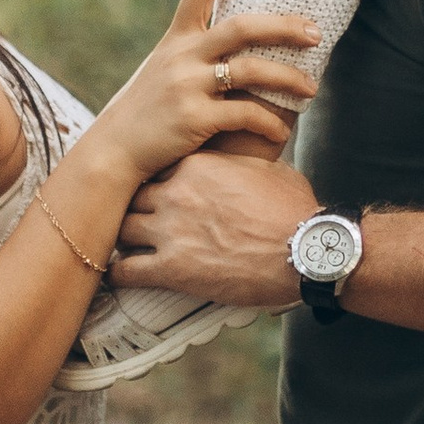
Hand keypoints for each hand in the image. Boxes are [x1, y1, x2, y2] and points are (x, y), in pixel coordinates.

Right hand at [83, 0, 318, 188]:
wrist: (113, 152)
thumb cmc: (146, 112)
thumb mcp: (161, 71)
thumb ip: (191, 54)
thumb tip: (232, 42)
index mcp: (175, 40)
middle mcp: (181, 56)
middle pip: (242, 27)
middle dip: (284, 26)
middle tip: (316, 32)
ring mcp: (187, 86)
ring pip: (251, 71)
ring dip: (289, 79)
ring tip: (312, 88)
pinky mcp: (194, 119)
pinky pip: (245, 114)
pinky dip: (270, 123)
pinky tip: (281, 131)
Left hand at [114, 149, 319, 307]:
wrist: (306, 250)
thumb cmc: (294, 210)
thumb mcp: (268, 168)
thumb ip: (242, 159)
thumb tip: (251, 147)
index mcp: (196, 166)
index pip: (157, 166)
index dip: (156, 181)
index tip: (155, 191)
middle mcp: (176, 194)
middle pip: (133, 195)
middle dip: (133, 207)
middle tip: (135, 219)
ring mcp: (170, 231)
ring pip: (122, 229)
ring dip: (123, 239)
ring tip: (122, 247)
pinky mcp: (172, 269)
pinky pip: (126, 270)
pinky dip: (118, 274)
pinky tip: (117, 276)